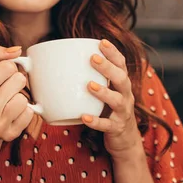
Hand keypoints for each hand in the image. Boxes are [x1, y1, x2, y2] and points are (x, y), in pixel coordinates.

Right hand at [0, 46, 34, 141]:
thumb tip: (18, 50)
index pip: (8, 66)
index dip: (9, 69)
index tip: (2, 77)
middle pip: (20, 80)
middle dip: (16, 83)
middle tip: (6, 91)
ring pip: (25, 100)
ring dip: (20, 100)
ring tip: (9, 104)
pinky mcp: (10, 135)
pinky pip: (30, 115)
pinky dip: (24, 113)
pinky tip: (13, 115)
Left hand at [82, 39, 142, 160]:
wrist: (125, 141)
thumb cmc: (108, 112)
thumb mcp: (104, 95)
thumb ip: (89, 80)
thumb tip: (57, 68)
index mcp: (122, 85)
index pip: (121, 65)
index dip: (113, 53)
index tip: (101, 42)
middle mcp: (126, 96)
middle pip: (121, 78)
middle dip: (108, 67)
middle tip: (93, 58)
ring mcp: (122, 113)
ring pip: (117, 100)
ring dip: (104, 92)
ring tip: (89, 85)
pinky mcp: (116, 129)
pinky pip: (106, 125)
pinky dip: (96, 121)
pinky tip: (84, 117)